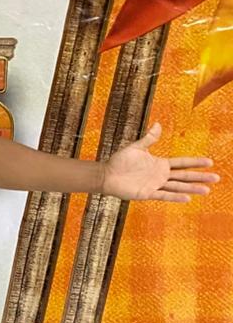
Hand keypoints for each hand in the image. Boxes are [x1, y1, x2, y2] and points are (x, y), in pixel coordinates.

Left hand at [101, 122, 218, 201]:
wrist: (106, 175)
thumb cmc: (119, 161)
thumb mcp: (136, 147)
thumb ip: (149, 138)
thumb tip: (158, 124)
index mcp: (160, 164)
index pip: (182, 163)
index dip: (195, 162)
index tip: (209, 162)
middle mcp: (160, 175)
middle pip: (184, 176)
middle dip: (200, 177)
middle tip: (216, 178)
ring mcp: (155, 185)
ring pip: (178, 187)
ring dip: (192, 188)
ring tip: (206, 191)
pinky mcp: (147, 193)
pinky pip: (164, 195)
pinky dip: (175, 197)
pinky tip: (187, 198)